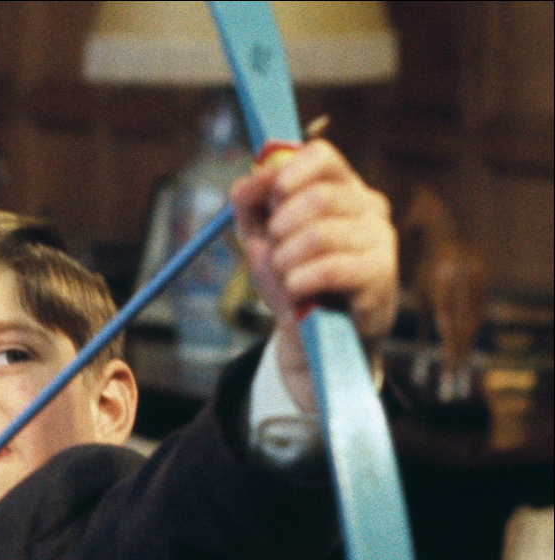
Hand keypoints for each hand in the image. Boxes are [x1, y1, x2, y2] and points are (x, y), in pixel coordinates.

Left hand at [231, 139, 397, 410]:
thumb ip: (250, 206)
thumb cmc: (294, 279)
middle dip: (282, 226)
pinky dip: (302, 279)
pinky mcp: (381, 275)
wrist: (315, 333)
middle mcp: (369, 206)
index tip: (270, 200)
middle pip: (321, 195)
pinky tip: (295, 288)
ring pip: (323, 233)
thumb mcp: (263, 241)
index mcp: (342, 188)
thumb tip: (248, 179)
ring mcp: (380, 239)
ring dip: (288, 258)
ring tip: (284, 275)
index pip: (321, 157)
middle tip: (274, 249)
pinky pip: (333, 268)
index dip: (289, 174)